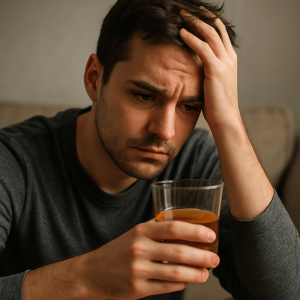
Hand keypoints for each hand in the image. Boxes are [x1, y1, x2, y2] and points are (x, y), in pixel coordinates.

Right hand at [78, 219, 219, 299]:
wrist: (93, 273)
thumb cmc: (118, 250)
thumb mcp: (134, 233)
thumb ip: (156, 227)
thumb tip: (183, 222)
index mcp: (141, 231)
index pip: (173, 227)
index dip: (195, 231)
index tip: (210, 235)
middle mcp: (140, 248)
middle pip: (179, 251)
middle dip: (203, 255)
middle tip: (215, 258)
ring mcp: (138, 270)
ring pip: (177, 272)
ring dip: (197, 273)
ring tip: (207, 272)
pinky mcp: (138, 288)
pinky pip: (167, 286)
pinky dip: (182, 283)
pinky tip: (187, 280)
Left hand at [179, 8, 239, 128]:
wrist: (225, 118)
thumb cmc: (216, 104)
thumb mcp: (213, 83)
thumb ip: (207, 71)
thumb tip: (193, 66)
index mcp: (229, 59)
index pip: (219, 32)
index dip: (208, 20)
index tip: (195, 13)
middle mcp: (229, 57)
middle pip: (215, 28)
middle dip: (200, 16)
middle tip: (185, 9)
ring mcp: (224, 62)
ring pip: (209, 34)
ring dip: (194, 22)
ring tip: (180, 15)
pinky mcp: (216, 70)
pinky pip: (203, 49)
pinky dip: (191, 39)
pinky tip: (181, 32)